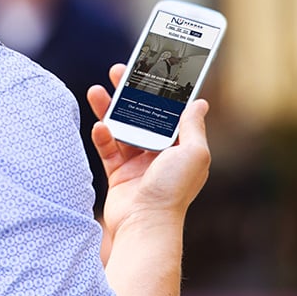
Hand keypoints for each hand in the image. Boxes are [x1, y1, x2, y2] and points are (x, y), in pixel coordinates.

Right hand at [87, 64, 210, 239]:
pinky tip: (99, 126)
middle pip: (142, 114)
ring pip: (121, 127)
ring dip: (109, 108)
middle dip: (130, 92)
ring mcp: (138, 163)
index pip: (169, 111)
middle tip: (118, 72)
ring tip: (96, 90)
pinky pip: (107, 149)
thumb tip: (200, 102)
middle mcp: (160, 153)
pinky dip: (102, 136)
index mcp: (180, 147)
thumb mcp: (194, 154)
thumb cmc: (173, 191)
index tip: (150, 69)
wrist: (145, 225)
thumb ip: (192, 127)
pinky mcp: (118, 174)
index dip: (160, 90)